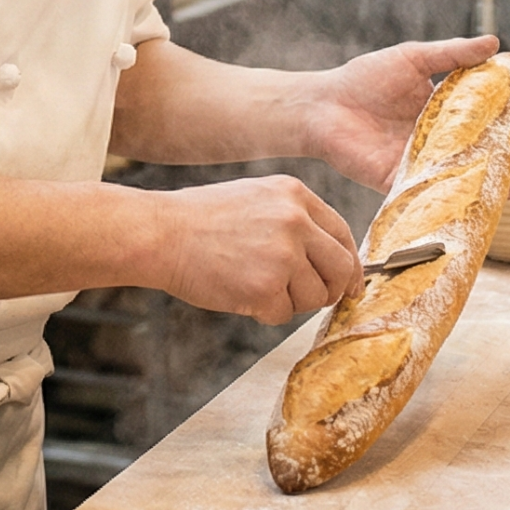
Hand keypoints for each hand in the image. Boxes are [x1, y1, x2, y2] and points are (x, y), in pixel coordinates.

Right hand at [150, 176, 364, 324]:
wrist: (160, 234)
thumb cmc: (199, 220)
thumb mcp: (255, 198)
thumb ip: (294, 220)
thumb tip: (329, 259)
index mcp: (295, 195)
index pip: (343, 233)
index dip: (349, 263)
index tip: (349, 283)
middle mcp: (296, 221)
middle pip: (341, 267)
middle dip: (331, 290)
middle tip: (312, 298)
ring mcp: (283, 254)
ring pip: (315, 296)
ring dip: (289, 301)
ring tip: (253, 285)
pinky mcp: (267, 287)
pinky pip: (283, 314)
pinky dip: (263, 312)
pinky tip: (238, 293)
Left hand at [290, 36, 509, 191]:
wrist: (321, 105)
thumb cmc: (363, 78)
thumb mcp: (413, 59)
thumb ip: (452, 54)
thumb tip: (496, 42)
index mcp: (444, 111)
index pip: (489, 119)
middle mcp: (438, 140)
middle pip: (486, 151)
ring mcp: (423, 163)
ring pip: (468, 175)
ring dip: (497, 178)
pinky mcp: (402, 183)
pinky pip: (436, 194)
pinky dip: (460, 199)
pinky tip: (483, 200)